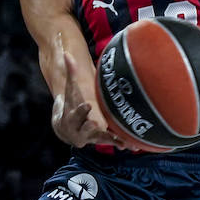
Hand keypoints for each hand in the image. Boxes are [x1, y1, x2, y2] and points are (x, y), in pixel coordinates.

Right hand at [51, 34, 120, 148]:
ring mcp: (91, 137)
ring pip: (101, 139)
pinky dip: (121, 143)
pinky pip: (111, 142)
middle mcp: (80, 130)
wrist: (65, 127)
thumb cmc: (70, 103)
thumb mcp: (70, 90)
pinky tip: (133, 146)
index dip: (81, 111)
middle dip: (91, 127)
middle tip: (98, 123)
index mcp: (72, 117)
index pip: (76, 113)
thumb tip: (66, 53)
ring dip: (112, 140)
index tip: (87, 104)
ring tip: (123, 143)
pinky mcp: (101, 139)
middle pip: (87, 128)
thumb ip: (71, 73)